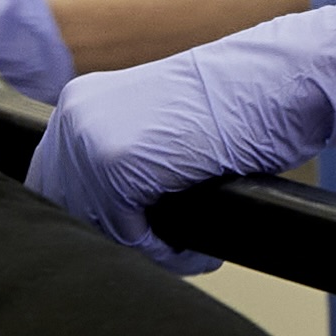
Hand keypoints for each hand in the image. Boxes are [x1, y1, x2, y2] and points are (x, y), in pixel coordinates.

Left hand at [25, 0, 335, 264]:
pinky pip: (126, 233)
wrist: (277, 83)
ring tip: (189, 251)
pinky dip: (164, 252)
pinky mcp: (117, 161)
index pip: (58, 187)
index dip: (99, 225)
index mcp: (80, 104)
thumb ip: (119, 167)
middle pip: (67, 212)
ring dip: (146, 250)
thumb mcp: (161, 134)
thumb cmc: (236, 113)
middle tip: (172, 251)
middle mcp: (74, 113)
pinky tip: (195, 248)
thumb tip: (100, 224)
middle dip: (121, 240)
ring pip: (96, 227)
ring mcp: (90, 135)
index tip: (142, 240)